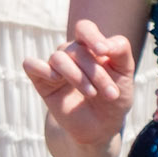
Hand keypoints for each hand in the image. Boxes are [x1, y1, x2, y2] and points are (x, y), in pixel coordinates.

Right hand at [23, 18, 134, 147]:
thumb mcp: (126, 74)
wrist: (101, 127)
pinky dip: (43, 69)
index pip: (84, 29)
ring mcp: (55, 66)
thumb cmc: (114, 98)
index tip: (103, 52)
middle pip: (76, 49)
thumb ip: (120, 51)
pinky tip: (57, 80)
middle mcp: (71, 53)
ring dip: (77, 77)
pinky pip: (31, 65)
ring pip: (59, 58)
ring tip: (92, 94)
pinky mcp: (41, 81)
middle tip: (111, 94)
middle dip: (96, 72)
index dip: (92, 37)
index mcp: (91, 47)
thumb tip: (103, 44)